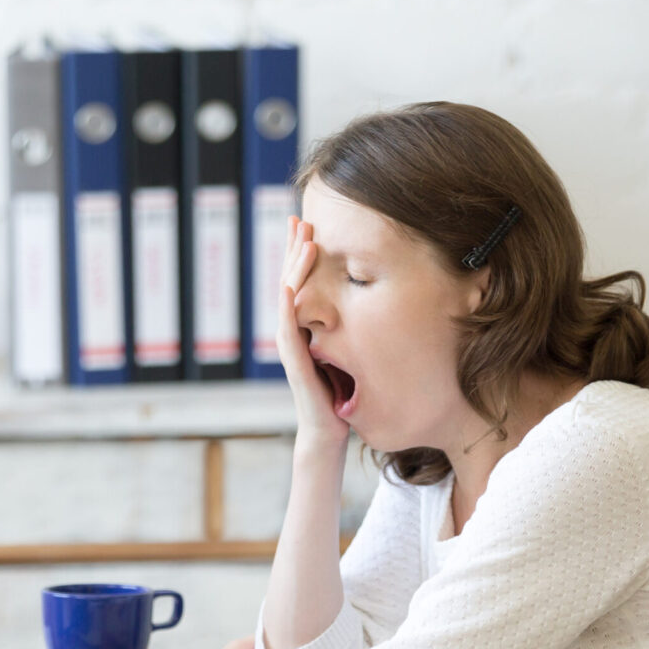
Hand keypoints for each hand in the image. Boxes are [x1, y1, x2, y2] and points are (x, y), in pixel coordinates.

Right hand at [276, 216, 348, 449]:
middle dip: (293, 249)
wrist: (326, 430)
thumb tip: (361, 304)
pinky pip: (287, 328)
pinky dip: (287, 305)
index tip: (306, 224)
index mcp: (301, 326)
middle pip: (288, 280)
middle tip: (298, 218)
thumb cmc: (336, 395)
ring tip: (303, 242)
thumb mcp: (341, 351)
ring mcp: (289, 345)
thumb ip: (340, 329)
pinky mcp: (294, 361)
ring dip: (293, 268)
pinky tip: (288, 286)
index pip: (298, 281)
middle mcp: (290, 331)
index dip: (299, 253)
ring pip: (287, 297)